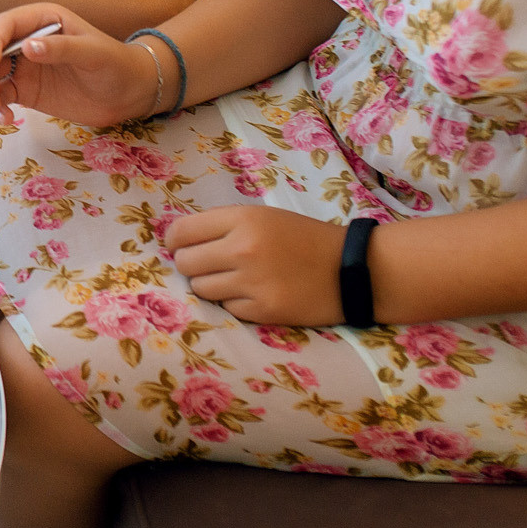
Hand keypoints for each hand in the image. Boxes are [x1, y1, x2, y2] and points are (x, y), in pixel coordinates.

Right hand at [0, 4, 155, 127]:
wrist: (129, 93)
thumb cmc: (116, 64)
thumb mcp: (93, 53)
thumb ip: (61, 48)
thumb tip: (28, 47)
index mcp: (42, 21)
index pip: (5, 25)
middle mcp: (26, 41)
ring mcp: (24, 67)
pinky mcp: (25, 90)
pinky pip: (1, 96)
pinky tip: (6, 119)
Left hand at [166, 205, 343, 324]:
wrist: (352, 269)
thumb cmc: (305, 238)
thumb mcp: (264, 216)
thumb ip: (223, 225)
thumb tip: (179, 239)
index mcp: (242, 219)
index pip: (181, 231)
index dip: (175, 240)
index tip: (179, 245)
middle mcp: (242, 250)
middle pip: (185, 263)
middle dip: (191, 264)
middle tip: (207, 264)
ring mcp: (251, 283)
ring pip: (201, 289)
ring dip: (210, 285)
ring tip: (232, 279)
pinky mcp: (262, 311)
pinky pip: (227, 308)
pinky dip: (234, 303)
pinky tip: (253, 294)